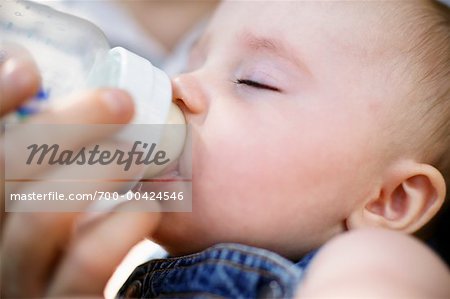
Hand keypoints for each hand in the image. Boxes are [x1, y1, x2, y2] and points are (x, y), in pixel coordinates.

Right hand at [0, 46, 160, 297]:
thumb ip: (74, 156)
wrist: (92, 291)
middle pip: (5, 167)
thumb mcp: (72, 193)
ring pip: (39, 215)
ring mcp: (20, 278)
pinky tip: (146, 207)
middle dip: (66, 124)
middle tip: (121, 102)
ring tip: (138, 156)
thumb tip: (112, 98)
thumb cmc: (87, 238)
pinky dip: (121, 225)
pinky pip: (83, 264)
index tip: (29, 68)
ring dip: (97, 170)